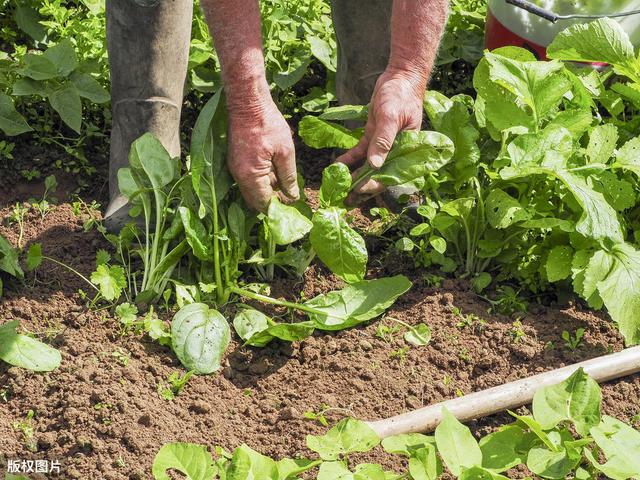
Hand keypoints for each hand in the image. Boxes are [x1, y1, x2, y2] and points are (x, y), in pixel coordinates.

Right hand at [227, 101, 298, 211]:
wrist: (247, 103)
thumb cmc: (267, 124)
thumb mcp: (285, 151)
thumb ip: (288, 176)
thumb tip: (292, 196)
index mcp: (251, 176)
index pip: (263, 203)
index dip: (277, 208)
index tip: (291, 207)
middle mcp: (239, 176)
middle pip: (254, 200)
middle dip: (270, 202)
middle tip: (288, 199)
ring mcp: (235, 169)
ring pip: (251, 190)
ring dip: (266, 191)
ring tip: (284, 185)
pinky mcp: (235, 161)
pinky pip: (247, 179)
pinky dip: (260, 181)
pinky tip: (274, 174)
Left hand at [336, 67, 424, 202]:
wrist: (399, 77)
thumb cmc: (401, 95)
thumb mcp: (391, 117)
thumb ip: (384, 141)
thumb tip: (375, 165)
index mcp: (407, 151)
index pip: (390, 175)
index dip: (374, 185)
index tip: (358, 190)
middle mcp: (396, 152)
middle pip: (378, 176)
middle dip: (361, 188)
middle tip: (344, 200)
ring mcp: (383, 145)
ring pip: (367, 167)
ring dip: (353, 177)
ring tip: (338, 187)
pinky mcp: (373, 137)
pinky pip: (360, 152)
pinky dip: (349, 159)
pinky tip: (336, 165)